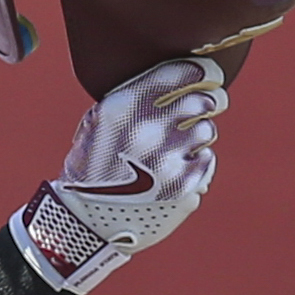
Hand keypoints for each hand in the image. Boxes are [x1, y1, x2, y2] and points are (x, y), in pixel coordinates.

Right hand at [12, 58, 226, 294]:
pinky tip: (175, 170)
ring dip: (197, 135)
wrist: (84, 221)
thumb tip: (186, 80)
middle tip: (207, 105)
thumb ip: (137, 97)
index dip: (205, 72)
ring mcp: (169, 159)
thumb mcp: (100, 121)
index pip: (185, 73)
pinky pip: (206, 160)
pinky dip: (196, 163)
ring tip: (177, 146)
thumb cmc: (93, 165)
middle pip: (205, 100)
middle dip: (209, 101)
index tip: (210, 76)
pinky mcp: (184, 186)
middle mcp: (149, 129)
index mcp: (126, 106)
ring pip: (207, 130)